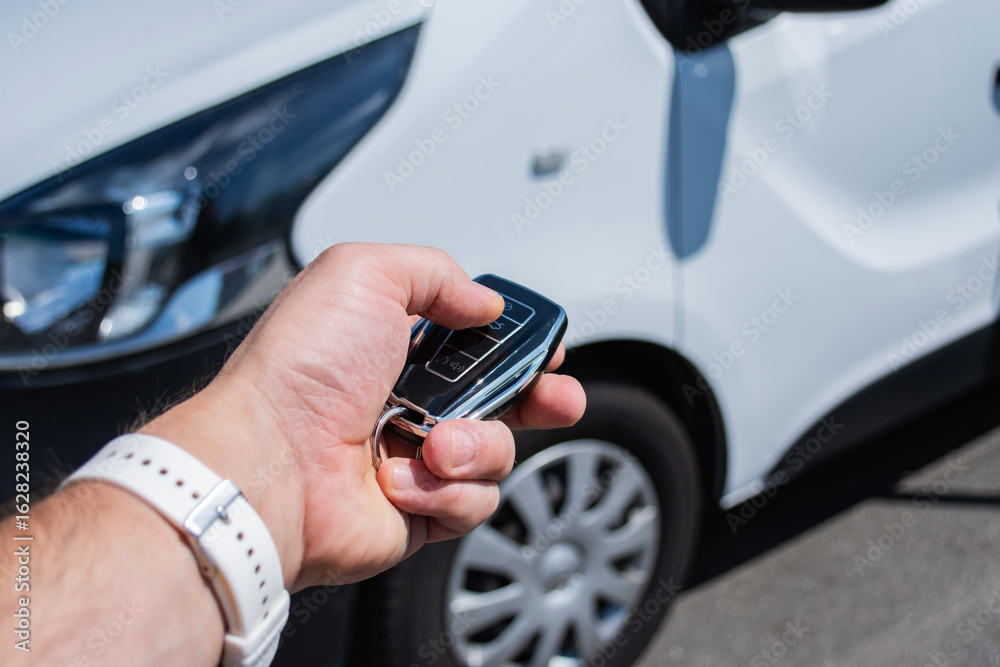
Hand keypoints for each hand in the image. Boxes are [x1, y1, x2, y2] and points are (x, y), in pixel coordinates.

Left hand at [141, 243, 585, 590]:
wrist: (269, 466)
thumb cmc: (298, 373)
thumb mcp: (363, 274)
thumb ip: (434, 272)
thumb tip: (481, 302)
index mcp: (393, 344)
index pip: (474, 342)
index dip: (515, 344)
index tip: (542, 346)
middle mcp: (406, 401)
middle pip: (502, 399)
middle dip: (540, 397)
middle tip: (555, 397)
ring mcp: (413, 458)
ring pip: (495, 453)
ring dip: (475, 445)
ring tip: (432, 442)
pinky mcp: (418, 511)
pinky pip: (472, 501)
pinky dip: (445, 489)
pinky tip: (402, 479)